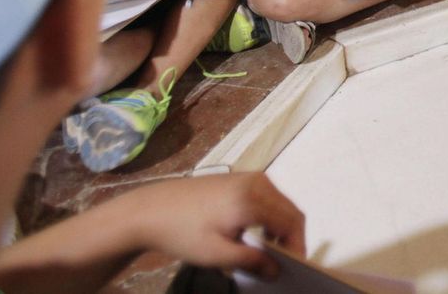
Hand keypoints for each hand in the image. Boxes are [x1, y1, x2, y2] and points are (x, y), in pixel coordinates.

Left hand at [110, 172, 303, 277]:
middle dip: (290, 237)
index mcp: (251, 200)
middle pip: (290, 211)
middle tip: (280, 262)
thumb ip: (250, 261)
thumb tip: (276, 270)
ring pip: (280, 203)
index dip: (297, 246)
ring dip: (280, 227)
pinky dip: (268, 215)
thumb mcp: (216, 254)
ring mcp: (248, 177)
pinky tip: (252, 233)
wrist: (149, 210)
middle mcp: (256, 183)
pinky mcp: (238, 178)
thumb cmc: (181, 233)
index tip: (292, 267)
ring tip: (265, 251)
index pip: (291, 222)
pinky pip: (267, 197)